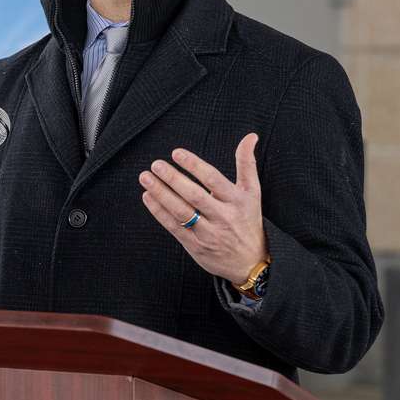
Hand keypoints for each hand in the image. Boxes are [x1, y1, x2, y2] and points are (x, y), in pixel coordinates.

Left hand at [139, 133, 267, 284]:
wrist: (250, 262)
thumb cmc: (248, 221)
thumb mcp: (253, 193)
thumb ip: (247, 164)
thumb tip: (250, 136)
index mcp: (237, 200)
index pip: (213, 179)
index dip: (194, 165)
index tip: (176, 153)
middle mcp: (223, 216)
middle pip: (195, 195)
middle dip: (173, 179)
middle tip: (156, 165)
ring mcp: (208, 232)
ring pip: (182, 211)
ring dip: (161, 193)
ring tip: (146, 178)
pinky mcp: (195, 245)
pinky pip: (174, 227)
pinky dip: (159, 212)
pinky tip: (148, 197)